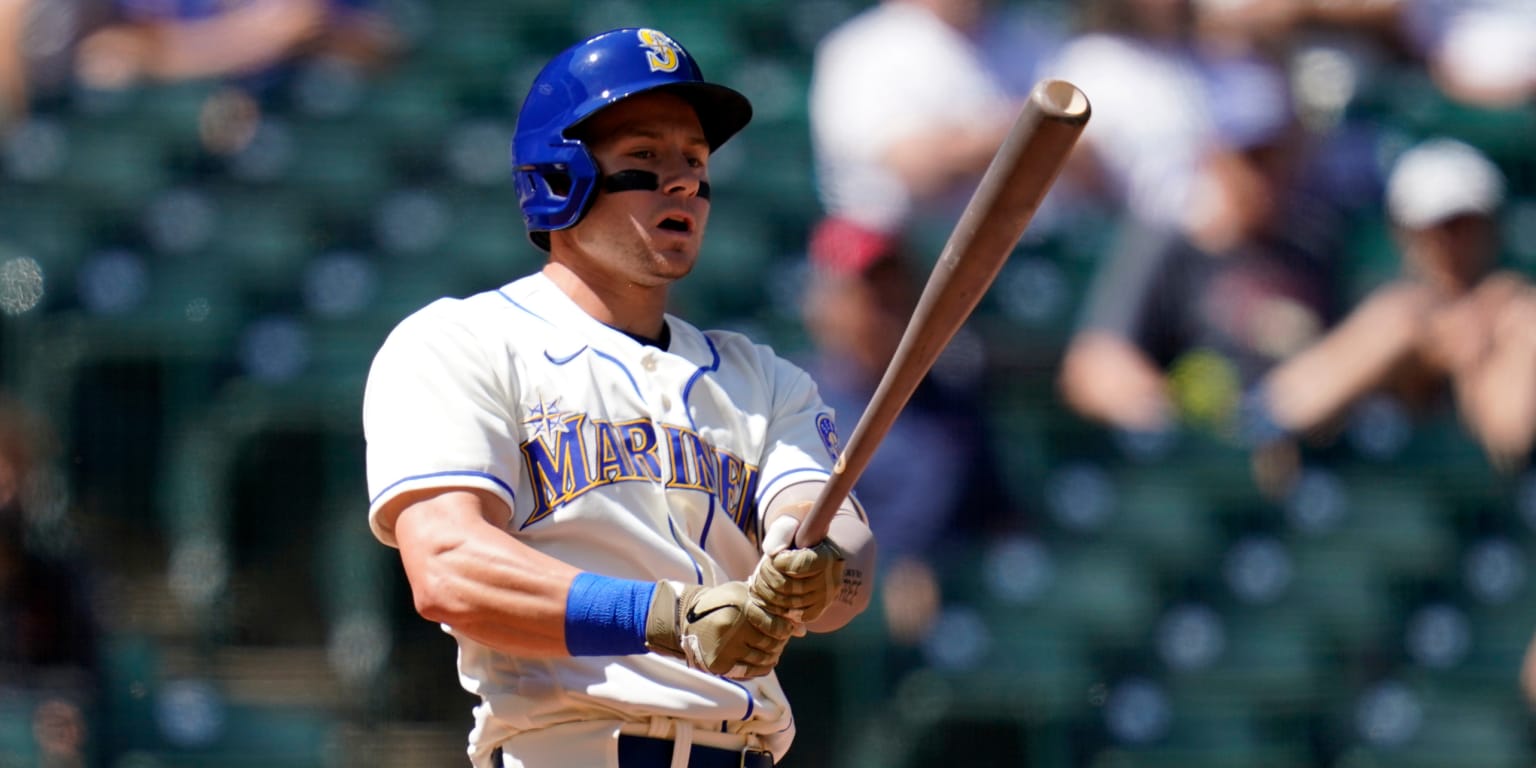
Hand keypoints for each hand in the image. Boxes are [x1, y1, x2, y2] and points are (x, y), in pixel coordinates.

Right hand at [645, 580, 791, 677]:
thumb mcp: (744, 594)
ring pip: (762, 660)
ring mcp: (725, 648)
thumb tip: (801, 630)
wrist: (687, 617)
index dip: (785, 629)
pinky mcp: (719, 664)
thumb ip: (771, 608)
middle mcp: (733, 628)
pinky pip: (749, 672)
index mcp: (740, 606)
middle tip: (778, 640)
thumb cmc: (722, 603)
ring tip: (770, 650)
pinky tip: (759, 660)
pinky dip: (759, 668)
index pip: (776, 626)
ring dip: (771, 656)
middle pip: (771, 644)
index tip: (785, 629)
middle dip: (779, 643)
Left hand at [750, 516, 846, 623]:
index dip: (778, 562)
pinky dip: (778, 608)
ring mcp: (826, 597)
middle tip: (761, 571)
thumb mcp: (788, 527)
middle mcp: (832, 579)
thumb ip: (781, 533)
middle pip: (787, 586)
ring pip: (787, 603)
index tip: (774, 556)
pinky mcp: (819, 610)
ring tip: (761, 583)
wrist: (807, 553)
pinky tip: (773, 597)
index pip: (798, 565)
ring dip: (766, 593)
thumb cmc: (795, 537)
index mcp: (828, 556)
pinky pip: (794, 617)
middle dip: (766, 578)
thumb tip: (773, 553)